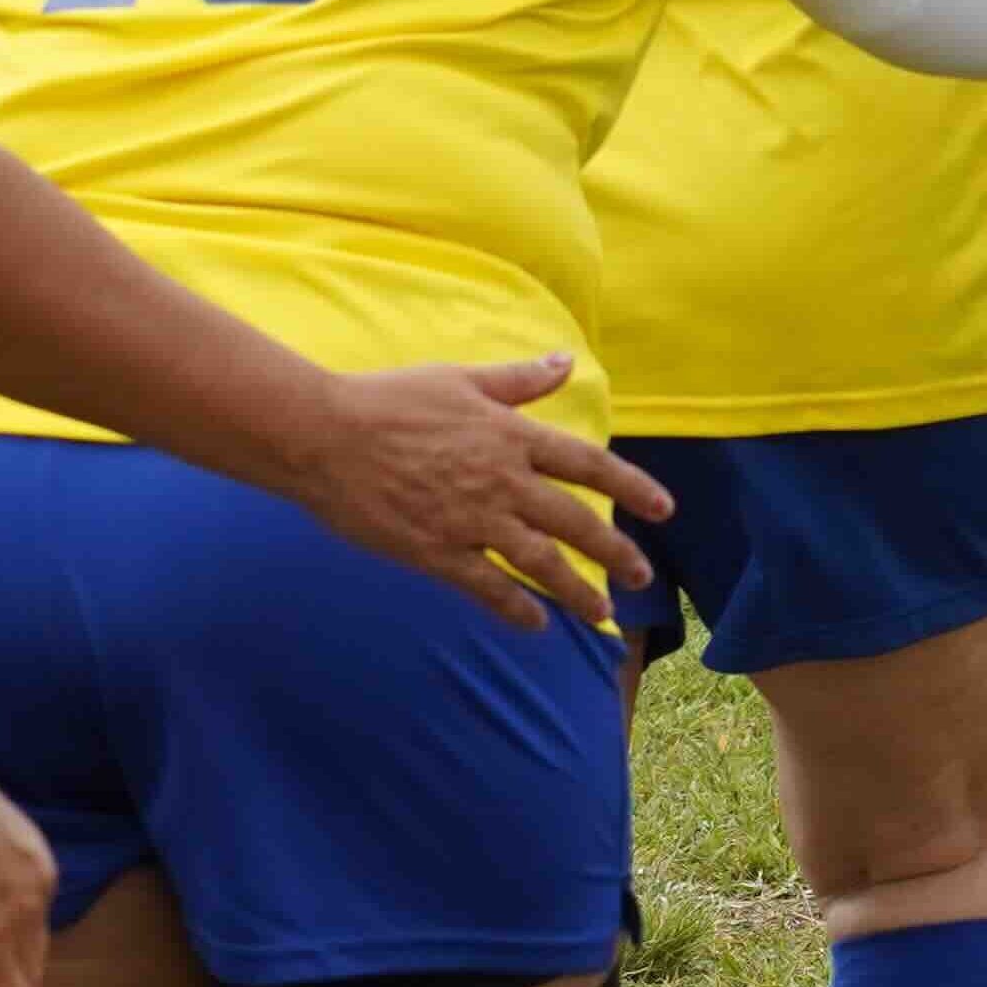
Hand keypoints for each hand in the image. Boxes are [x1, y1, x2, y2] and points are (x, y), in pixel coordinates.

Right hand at [287, 356, 672, 631]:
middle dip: (613, 551)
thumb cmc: (390, 399)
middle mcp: (502, 481)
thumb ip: (520, 380)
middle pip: (574, 521)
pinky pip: (486, 587)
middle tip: (640, 576)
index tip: (663, 509)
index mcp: (512, 436)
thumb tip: (567, 361)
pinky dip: (516, 607)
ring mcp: (470, 520)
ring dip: (576, 590)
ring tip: (603, 612)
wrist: (323, 435)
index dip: (631, 487)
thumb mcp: (463, 379)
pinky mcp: (435, 551)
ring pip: (539, 562)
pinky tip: (536, 624)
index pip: (588, 464)